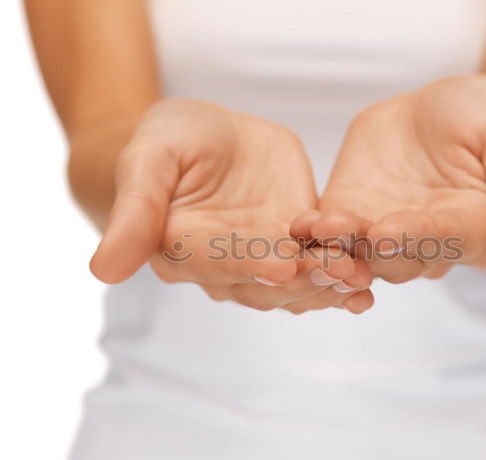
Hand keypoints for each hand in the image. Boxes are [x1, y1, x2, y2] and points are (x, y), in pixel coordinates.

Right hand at [90, 99, 372, 312]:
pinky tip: (368, 278)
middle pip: (264, 284)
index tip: (279, 268)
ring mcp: (264, 256)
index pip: (214, 264)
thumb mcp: (148, 162)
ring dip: (329, 284)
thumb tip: (102, 271)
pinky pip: (320, 259)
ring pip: (297, 282)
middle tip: (339, 276)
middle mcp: (226, 265)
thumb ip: (133, 213)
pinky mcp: (296, 240)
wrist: (205, 135)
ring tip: (361, 283)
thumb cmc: (168, 142)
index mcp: (184, 250)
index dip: (246, 266)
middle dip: (302, 282)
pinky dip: (343, 269)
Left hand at [291, 75, 485, 282]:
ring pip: (356, 253)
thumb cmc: (483, 122)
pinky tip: (295, 227)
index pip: (440, 239)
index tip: (388, 234)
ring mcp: (380, 231)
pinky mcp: (348, 213)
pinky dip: (313, 233)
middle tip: (335, 247)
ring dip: (331, 250)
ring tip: (308, 235)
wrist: (439, 112)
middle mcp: (421, 242)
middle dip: (363, 254)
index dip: (414, 237)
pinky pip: (329, 232)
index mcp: (466, 229)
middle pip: (393, 257)